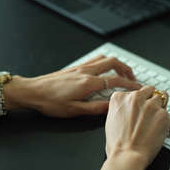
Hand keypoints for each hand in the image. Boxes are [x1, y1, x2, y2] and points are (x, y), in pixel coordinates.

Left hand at [5, 55, 140, 117]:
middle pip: (113, 62)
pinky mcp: (75, 67)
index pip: (116, 80)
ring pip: (104, 58)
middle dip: (127, 69)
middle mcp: (86, 72)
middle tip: (133, 78)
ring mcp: (80, 67)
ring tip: (122, 73)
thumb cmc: (50, 102)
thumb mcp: (74, 111)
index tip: (138, 88)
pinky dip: (106, 62)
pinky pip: (95, 59)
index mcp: (88, 83)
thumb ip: (95, 109)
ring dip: (117, 64)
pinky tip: (105, 70)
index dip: (130, 84)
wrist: (32, 92)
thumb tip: (112, 106)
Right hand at [104, 86, 169, 169]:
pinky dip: (167, 123)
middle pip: (150, 90)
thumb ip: (121, 109)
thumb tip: (130, 109)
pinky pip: (169, 115)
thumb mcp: (111, 120)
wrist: (126, 157)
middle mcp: (135, 98)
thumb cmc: (117, 144)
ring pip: (163, 98)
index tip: (140, 108)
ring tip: (157, 120)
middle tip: (151, 111)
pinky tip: (162, 131)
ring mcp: (150, 105)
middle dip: (151, 99)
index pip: (135, 91)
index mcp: (120, 98)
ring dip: (161, 108)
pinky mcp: (163, 115)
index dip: (139, 100)